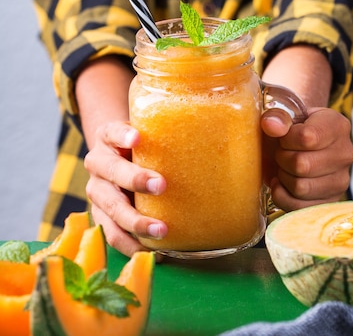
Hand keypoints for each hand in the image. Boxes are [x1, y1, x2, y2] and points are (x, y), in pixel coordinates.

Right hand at [84, 121, 166, 256]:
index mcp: (108, 137)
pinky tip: (153, 251)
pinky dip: (131, 243)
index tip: (138, 137)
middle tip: (162, 185)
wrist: (115, 159)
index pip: (111, 131)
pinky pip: (111, 233)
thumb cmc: (142, 145)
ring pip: (109, 208)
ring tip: (161, 231)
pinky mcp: (99, 214)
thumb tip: (227, 134)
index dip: (122, 134)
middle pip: (111, 171)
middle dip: (135, 179)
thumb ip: (171, 131)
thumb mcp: (149, 131)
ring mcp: (96, 190)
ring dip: (134, 221)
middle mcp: (97, 162)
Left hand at [261, 107, 352, 210]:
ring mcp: (341, 181)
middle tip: (282, 152)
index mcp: (337, 125)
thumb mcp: (285, 114)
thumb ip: (277, 116)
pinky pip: (299, 208)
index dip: (286, 138)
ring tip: (285, 166)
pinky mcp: (330, 202)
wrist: (298, 144)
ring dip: (283, 177)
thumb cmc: (291, 128)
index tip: (284, 136)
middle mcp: (345, 153)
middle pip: (302, 165)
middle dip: (282, 158)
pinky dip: (283, 196)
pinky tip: (282, 183)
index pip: (306, 138)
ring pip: (300, 187)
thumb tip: (270, 125)